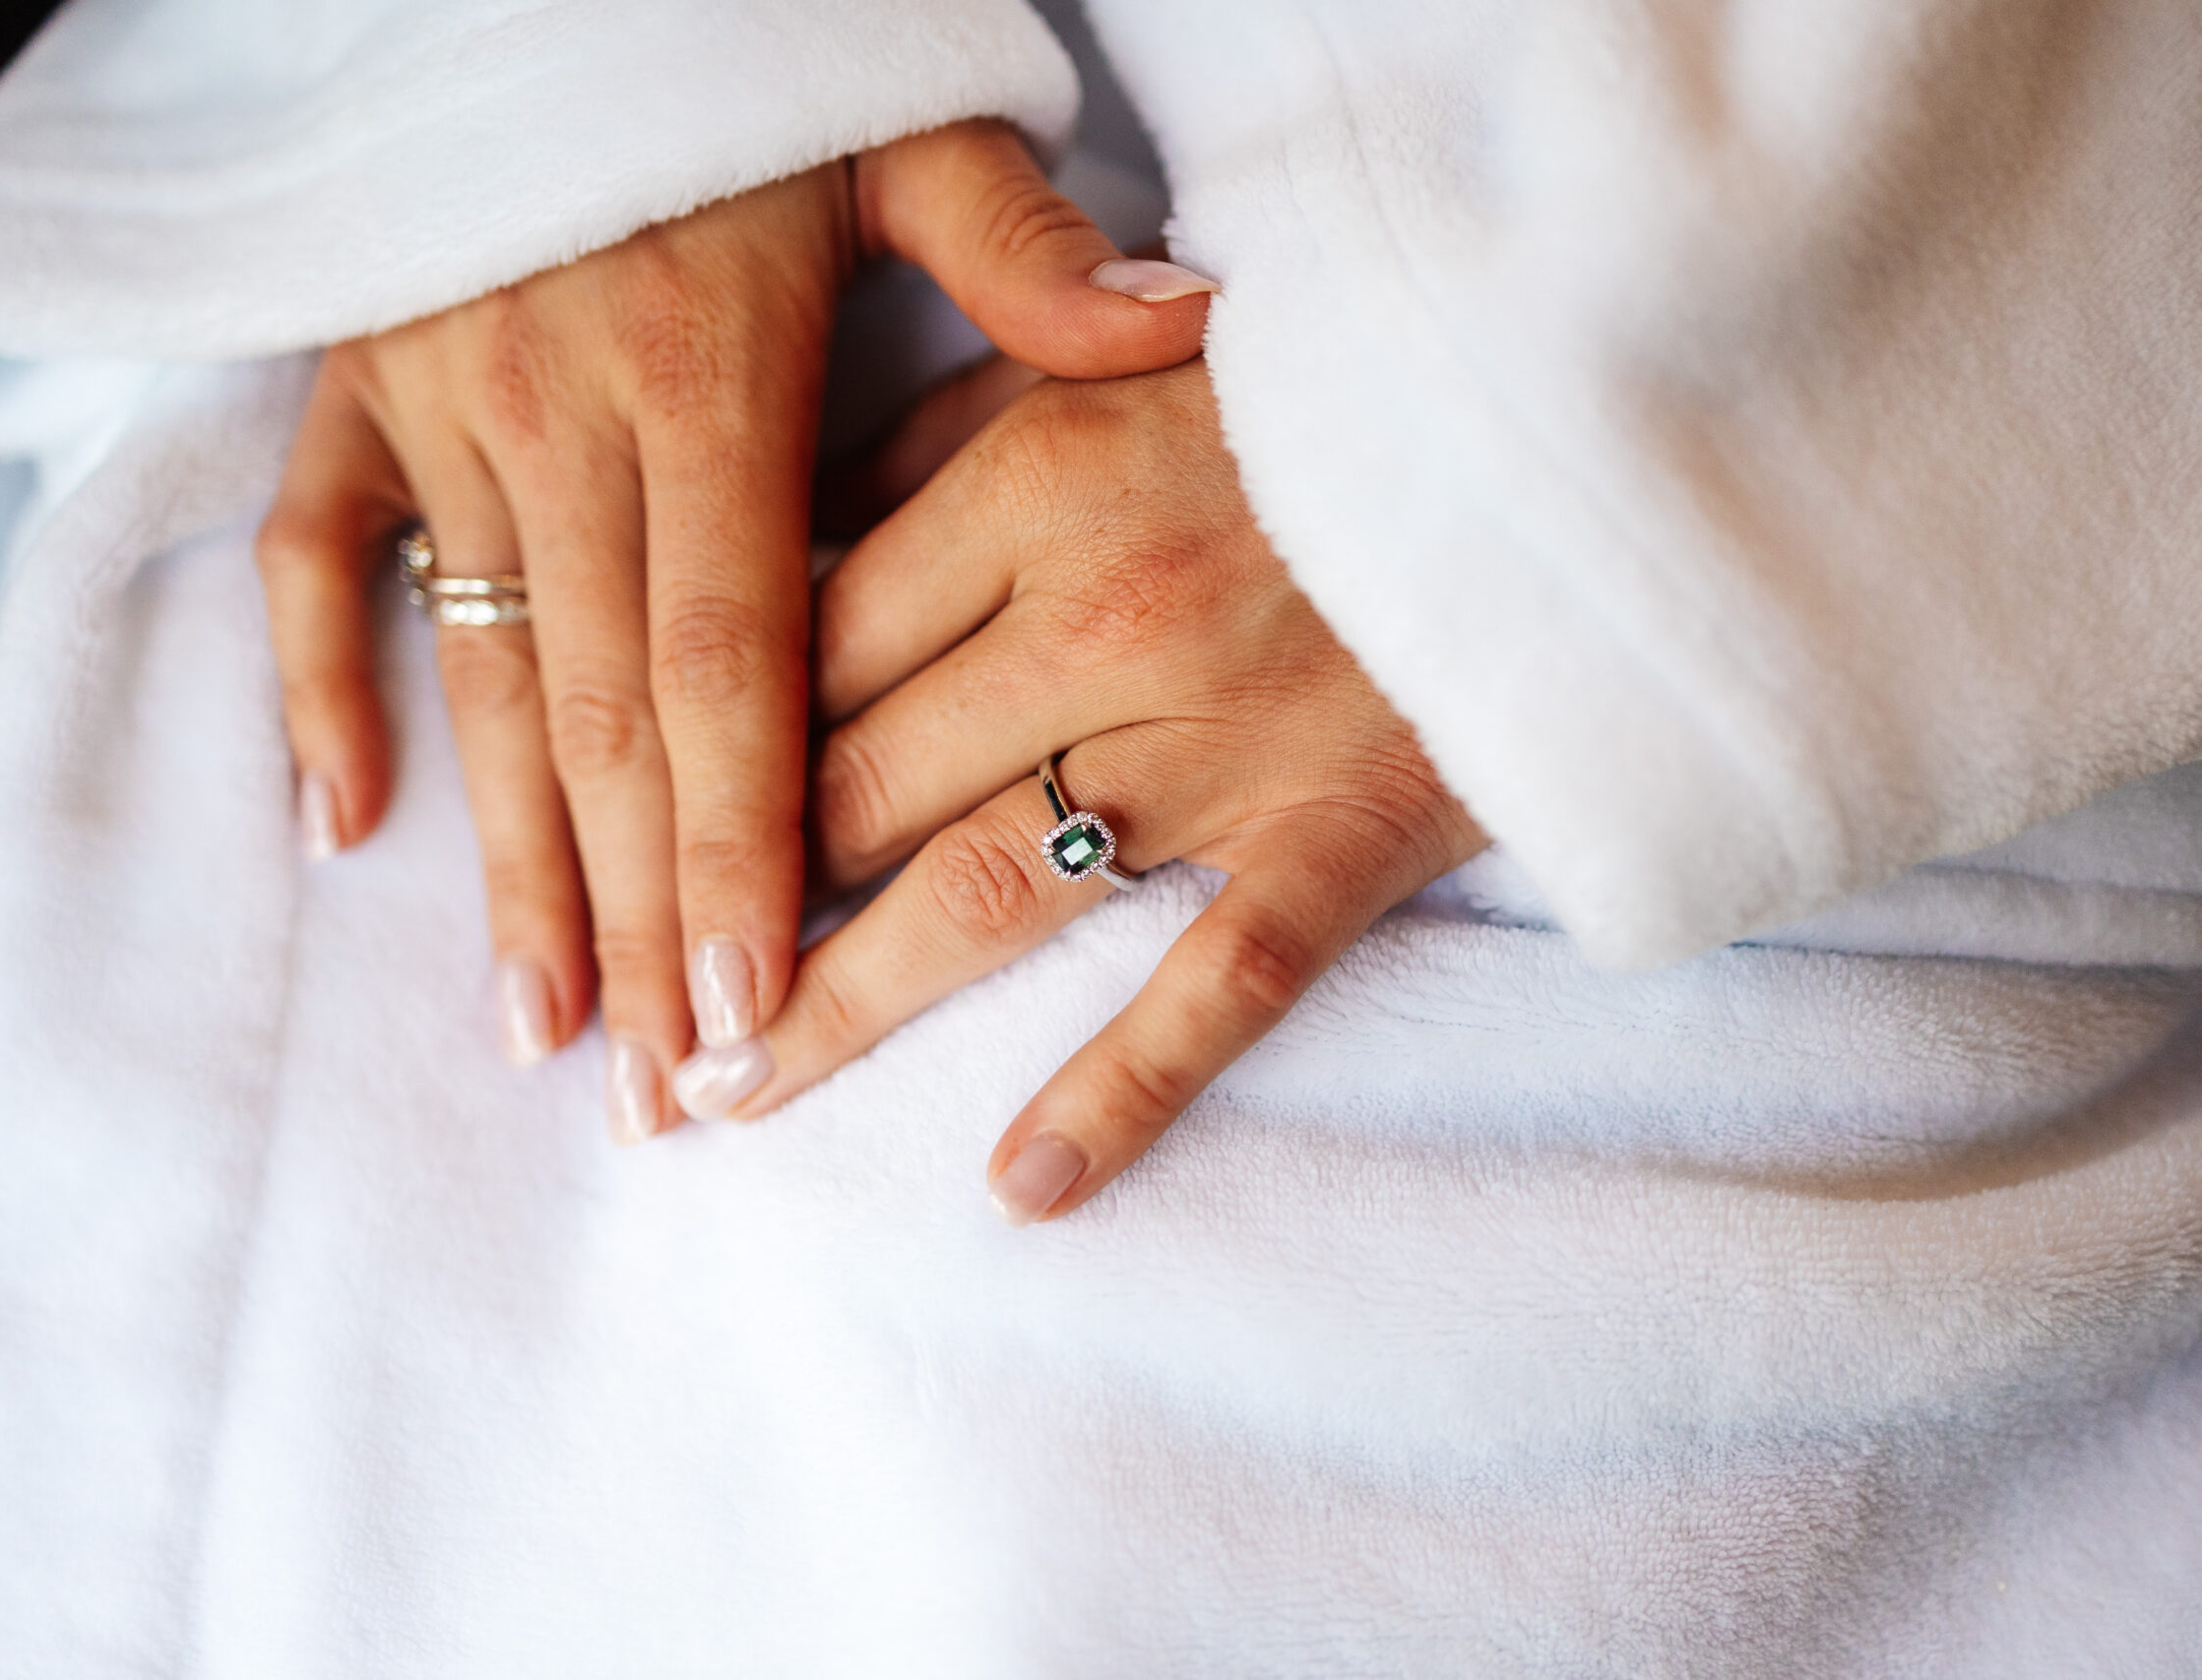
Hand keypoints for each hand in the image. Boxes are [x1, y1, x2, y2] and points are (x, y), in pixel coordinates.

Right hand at [254, 121, 1214, 1140]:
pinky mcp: (360, 393)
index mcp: (710, 381)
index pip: (729, 665)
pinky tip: (350, 826)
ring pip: (481, 677)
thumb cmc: (752, 64)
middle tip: (658, 1092)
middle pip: (608, 720)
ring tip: (543, 1029)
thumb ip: (1029, 252)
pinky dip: (325, 684)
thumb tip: (1190, 329)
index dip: (733, 844)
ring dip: (507, 865)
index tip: (748, 1000)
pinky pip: (320, 557)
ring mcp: (446, 415)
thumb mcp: (906, 126)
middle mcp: (565, 423)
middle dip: (635, 919)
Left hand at [671, 360, 1487, 1222]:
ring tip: (724, 1102)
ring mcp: (1224, 744)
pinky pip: (1214, 988)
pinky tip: (1017, 1191)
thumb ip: (952, 429)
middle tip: (637, 999)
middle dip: (730, 900)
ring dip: (839, 1009)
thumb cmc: (1318, 386)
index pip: (810, 644)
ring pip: (984, 896)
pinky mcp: (1341, 837)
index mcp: (1036, 484)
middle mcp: (1102, 620)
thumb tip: (803, 528)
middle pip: (860, 784)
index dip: (709, 755)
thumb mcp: (1113, 353)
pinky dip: (1116, 1096)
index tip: (635, 836)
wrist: (1565, 425)